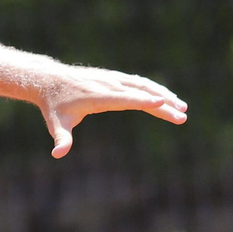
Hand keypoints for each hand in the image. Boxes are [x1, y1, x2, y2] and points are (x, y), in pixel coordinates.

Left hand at [39, 66, 186, 157]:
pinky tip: (166, 97)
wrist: (50, 80)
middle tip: (182, 116)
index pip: (124, 98)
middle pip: (140, 93)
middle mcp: (108, 85)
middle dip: (163, 104)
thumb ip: (61, 139)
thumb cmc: (54, 106)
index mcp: (97, 97)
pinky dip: (154, 88)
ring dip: (163, 93)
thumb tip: (58, 154)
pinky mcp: (114, 77)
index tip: (162, 102)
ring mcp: (112, 79)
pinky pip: (138, 82)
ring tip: (182, 106)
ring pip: (143, 85)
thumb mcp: (56, 124)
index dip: (143, 100)